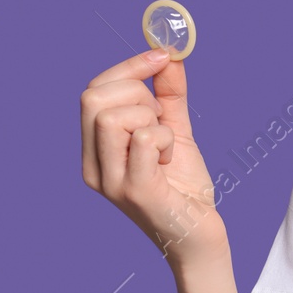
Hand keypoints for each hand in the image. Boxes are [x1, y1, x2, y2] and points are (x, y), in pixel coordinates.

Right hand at [80, 48, 225, 265]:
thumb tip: (168, 54)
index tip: (162, 57)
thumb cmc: (184, 188)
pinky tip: (171, 161)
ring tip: (166, 145)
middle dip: (138, 93)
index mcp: (95, 151)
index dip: (128, 67)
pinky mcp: (134, 191)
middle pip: (94, 98)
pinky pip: (146, 139)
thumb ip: (169, 95)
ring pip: (114, 116)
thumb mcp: (176, 133)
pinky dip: (167, 140)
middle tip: (162, 120)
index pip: (92, 92)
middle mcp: (93, 166)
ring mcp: (110, 181)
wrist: (200, 238)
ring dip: (153, 119)